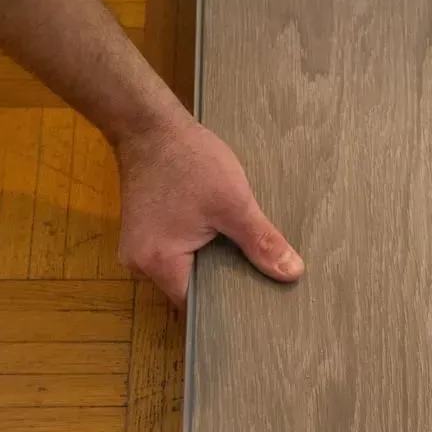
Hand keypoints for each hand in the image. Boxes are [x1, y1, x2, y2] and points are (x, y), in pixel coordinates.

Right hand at [115, 112, 303, 305]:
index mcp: (158, 264)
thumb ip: (262, 242)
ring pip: (186, 270)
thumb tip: (292, 273)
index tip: (259, 302)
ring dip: (212, 263)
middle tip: (260, 280)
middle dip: (224, 284)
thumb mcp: (234, 203)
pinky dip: (200, 248)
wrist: (150, 125)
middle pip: (191, 290)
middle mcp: (141, 264)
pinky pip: (177, 252)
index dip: (230, 304)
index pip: (198, 306)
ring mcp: (140, 248)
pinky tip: (220, 239)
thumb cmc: (189, 160)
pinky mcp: (145, 232)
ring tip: (244, 258)